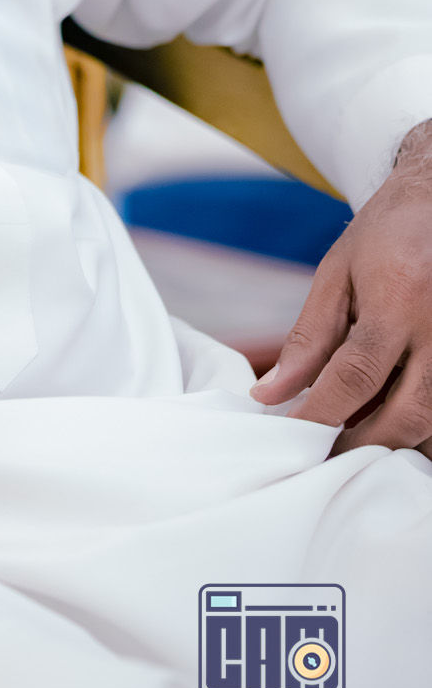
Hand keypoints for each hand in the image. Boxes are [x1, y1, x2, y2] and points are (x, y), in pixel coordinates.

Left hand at [252, 120, 431, 453]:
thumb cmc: (387, 234)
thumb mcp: (337, 273)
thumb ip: (308, 337)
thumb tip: (271, 393)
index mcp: (397, 301)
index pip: (355, 376)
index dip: (321, 414)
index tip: (292, 434)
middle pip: (405, 414)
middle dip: (361, 442)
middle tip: (325, 453)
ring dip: (393, 440)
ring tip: (353, 441)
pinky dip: (419, 422)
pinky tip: (389, 421)